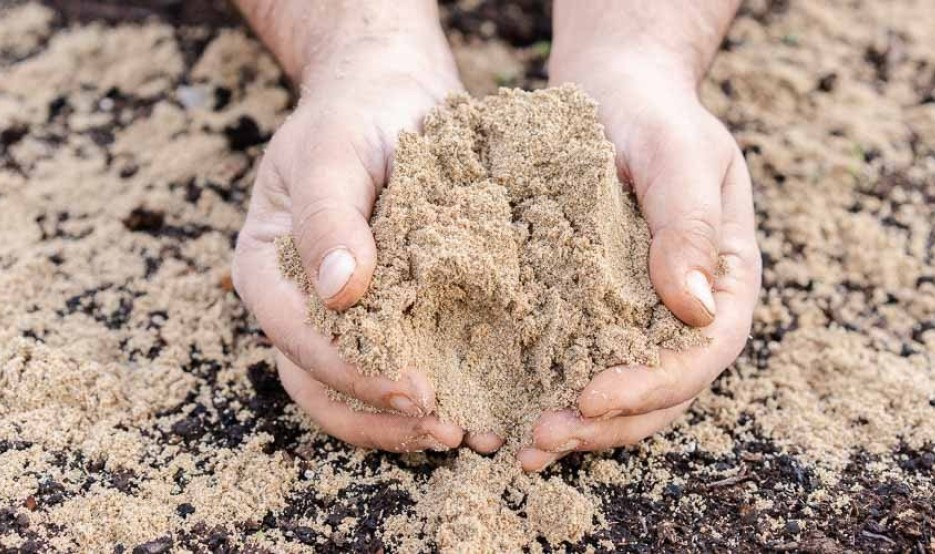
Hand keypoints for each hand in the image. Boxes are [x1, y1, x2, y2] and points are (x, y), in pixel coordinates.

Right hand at [231, 11, 499, 452]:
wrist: (393, 96)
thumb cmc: (355, 115)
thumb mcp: (335, 150)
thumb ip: (329, 216)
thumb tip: (340, 292)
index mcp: (266, 266)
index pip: (295, 335)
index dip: (349, 371)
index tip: (412, 390)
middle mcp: (297, 300)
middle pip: (318, 381)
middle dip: (377, 413)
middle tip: (445, 430)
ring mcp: (339, 311)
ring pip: (351, 389)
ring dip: (400, 421)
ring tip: (463, 435)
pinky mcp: (386, 311)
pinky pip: (395, 362)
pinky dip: (426, 392)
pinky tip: (474, 405)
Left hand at [519, 45, 761, 469]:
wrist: (618, 94)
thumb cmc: (656, 117)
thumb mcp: (680, 155)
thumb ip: (688, 225)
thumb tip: (694, 310)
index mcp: (726, 282)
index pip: (701, 354)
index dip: (652, 385)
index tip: (593, 397)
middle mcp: (689, 314)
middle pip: (664, 393)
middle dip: (607, 425)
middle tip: (546, 439)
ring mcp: (643, 319)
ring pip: (625, 394)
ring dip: (579, 427)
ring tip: (526, 447)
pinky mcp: (597, 314)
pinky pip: (582, 365)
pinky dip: (552, 394)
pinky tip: (510, 416)